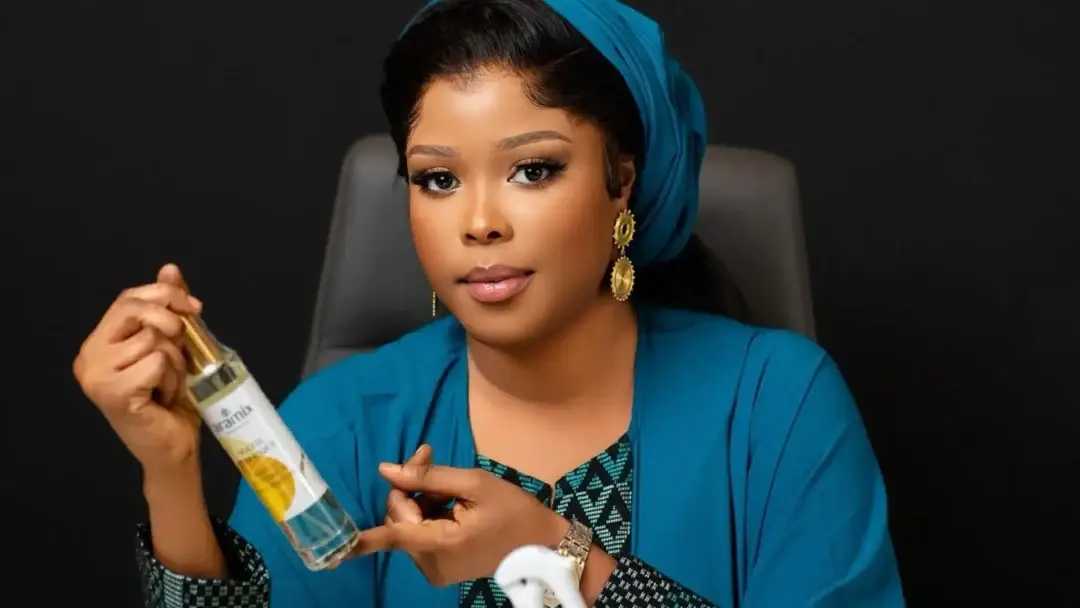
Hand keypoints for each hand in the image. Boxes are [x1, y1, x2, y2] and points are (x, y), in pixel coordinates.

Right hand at [73, 263, 203, 476]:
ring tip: (167, 384)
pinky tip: (162, 397)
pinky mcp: (112, 392)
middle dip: (172, 321)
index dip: (164, 294)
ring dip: (174, 362)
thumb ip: (168, 309)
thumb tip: (170, 268)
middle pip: (135, 309)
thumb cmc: (170, 400)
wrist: (172, 446)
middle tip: (185, 346)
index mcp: (98, 343)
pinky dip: (171, 378)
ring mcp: (96, 375)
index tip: (194, 307)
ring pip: (153, 338)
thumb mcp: (172, 347)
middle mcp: (89, 357)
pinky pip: (156, 361)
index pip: (127, 298)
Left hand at [357, 457, 568, 586]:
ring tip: (449, 483)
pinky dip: (428, 516)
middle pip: (399, 520)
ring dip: (420, 500)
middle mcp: (431, 563)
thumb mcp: (474, 483)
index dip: (361, 539)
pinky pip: (420, 537)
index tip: (333, 552)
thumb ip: (428, 476)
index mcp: (440, 543)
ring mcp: (435, 570)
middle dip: (410, 489)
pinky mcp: (440, 570)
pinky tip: (450, 503)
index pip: (392, 535)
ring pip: (408, 527)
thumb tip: (386, 469)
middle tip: (429, 456)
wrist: (541, 545)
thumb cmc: (512, 510)